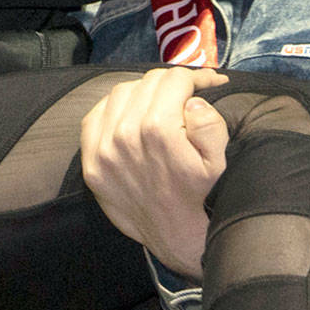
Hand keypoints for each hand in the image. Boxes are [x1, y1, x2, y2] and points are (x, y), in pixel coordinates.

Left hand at [80, 67, 228, 280]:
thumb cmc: (199, 193)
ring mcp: (103, 148)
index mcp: (159, 129)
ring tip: (160, 103)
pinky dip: (112, 109)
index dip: (196, 76)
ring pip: (121, 93)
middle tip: (187, 93)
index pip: (175, 79)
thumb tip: (194, 100)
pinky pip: (95, 116)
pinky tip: (129, 116)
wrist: (174, 233)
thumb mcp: (218, 162)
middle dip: (172, 83)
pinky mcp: (91, 162)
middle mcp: (125, 133)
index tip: (208, 82)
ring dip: (143, 92)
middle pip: (148, 82)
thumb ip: (209, 125)